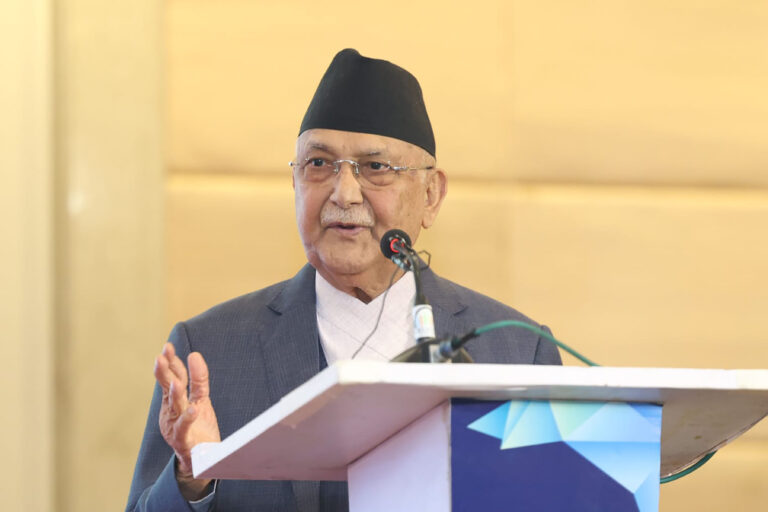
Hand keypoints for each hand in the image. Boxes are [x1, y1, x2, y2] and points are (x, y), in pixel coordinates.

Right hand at [154, 342, 220, 499]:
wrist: (202, 458)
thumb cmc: (199, 426)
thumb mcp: (200, 398)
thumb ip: (198, 379)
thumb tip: (194, 355)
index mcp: (173, 400)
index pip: (172, 377)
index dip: (170, 362)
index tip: (167, 347)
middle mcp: (171, 411)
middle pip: (167, 389)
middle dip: (164, 373)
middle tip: (160, 358)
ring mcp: (175, 425)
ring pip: (174, 407)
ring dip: (175, 395)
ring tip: (177, 382)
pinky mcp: (184, 440)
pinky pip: (184, 428)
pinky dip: (188, 419)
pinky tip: (193, 409)